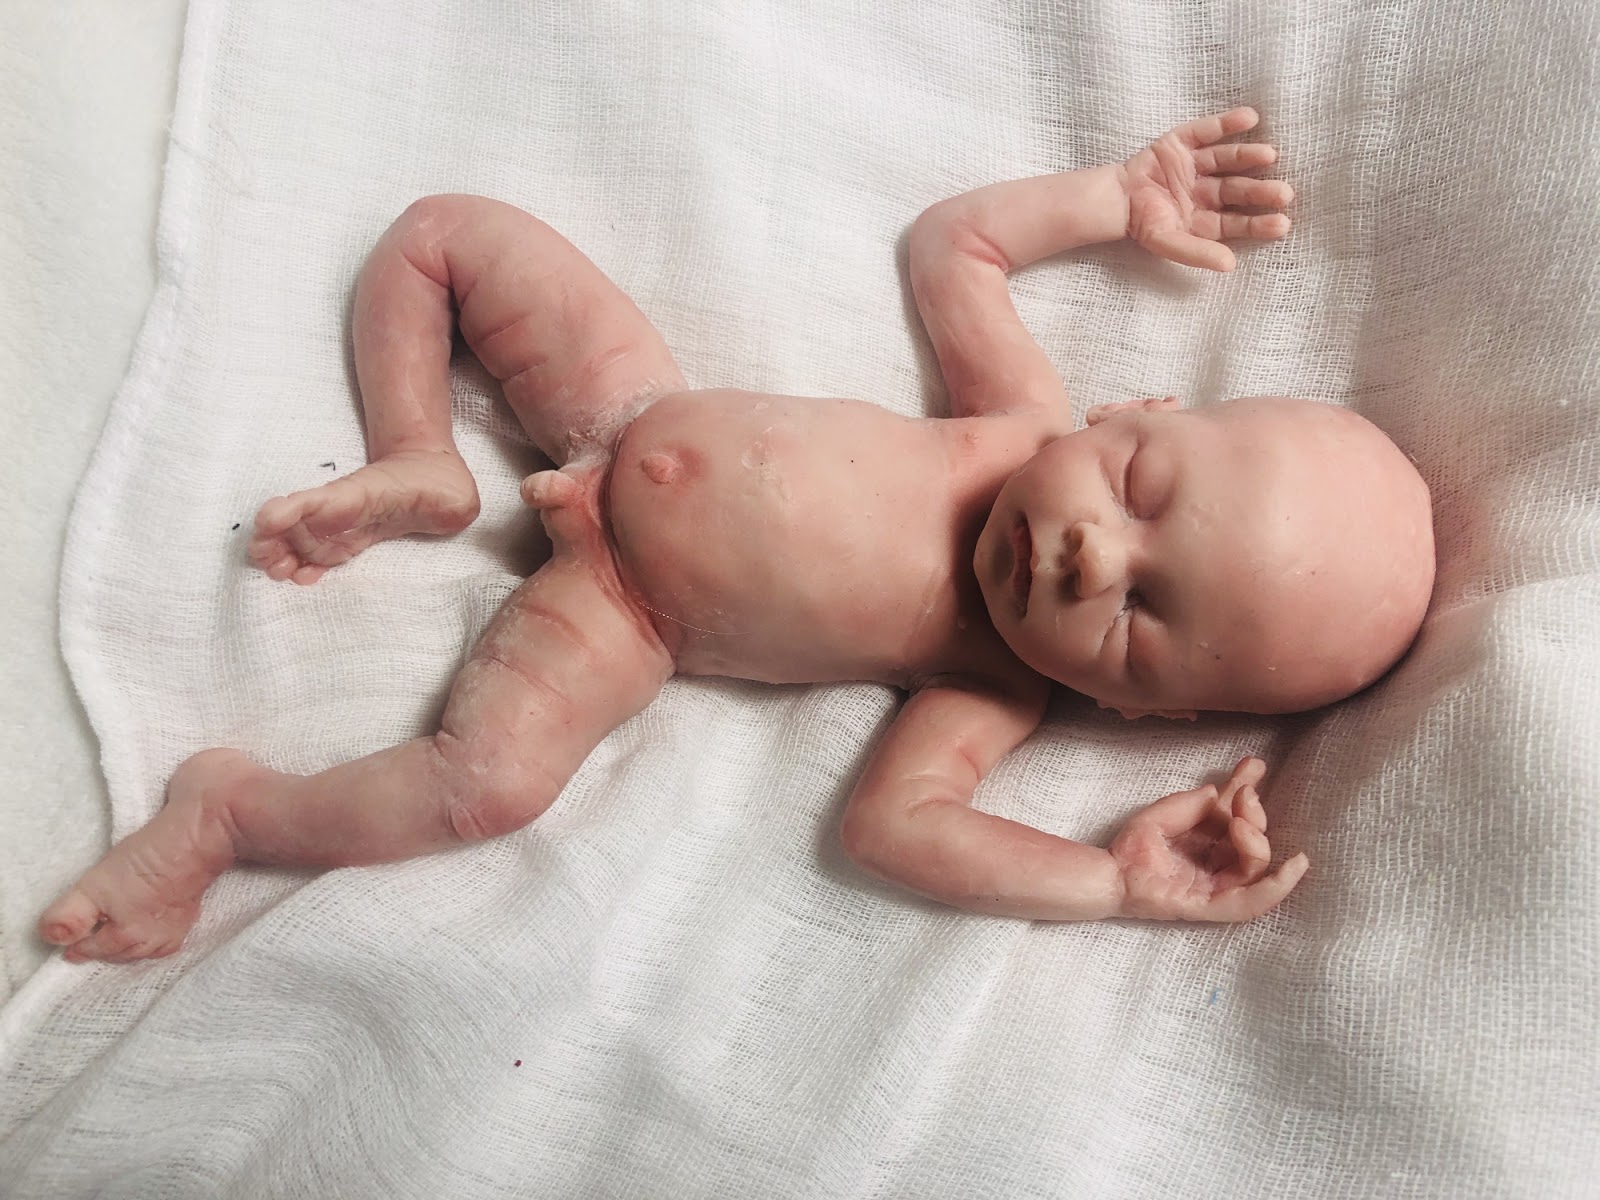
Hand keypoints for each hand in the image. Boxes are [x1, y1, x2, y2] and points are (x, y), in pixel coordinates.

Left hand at [1109, 756, 1308, 921]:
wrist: (1109, 870)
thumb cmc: (1133, 845)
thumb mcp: (1165, 813)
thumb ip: (1194, 803)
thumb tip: (1220, 791)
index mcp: (1211, 842)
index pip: (1239, 817)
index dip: (1249, 791)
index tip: (1253, 766)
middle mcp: (1218, 864)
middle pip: (1254, 842)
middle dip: (1255, 814)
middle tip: (1244, 794)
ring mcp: (1216, 886)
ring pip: (1254, 867)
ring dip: (1257, 842)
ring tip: (1241, 822)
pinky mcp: (1209, 905)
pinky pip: (1249, 902)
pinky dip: (1276, 887)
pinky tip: (1295, 866)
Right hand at [1121, 107, 1292, 271]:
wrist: (1113, 198)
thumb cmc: (1141, 224)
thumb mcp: (1167, 242)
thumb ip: (1197, 253)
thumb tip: (1230, 265)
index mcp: (1205, 217)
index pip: (1238, 221)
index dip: (1259, 223)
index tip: (1282, 224)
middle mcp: (1206, 189)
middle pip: (1238, 189)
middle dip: (1260, 190)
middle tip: (1284, 193)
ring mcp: (1196, 164)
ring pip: (1227, 158)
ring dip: (1249, 155)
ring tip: (1269, 155)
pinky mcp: (1183, 142)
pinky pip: (1208, 130)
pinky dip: (1227, 123)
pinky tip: (1250, 118)